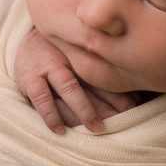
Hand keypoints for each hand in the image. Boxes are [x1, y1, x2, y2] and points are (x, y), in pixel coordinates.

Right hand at [14, 28, 136, 134]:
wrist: (30, 35)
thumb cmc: (66, 49)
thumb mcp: (84, 51)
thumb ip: (103, 67)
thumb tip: (137, 96)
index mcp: (83, 51)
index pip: (104, 73)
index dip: (120, 91)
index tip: (135, 106)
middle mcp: (68, 57)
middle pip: (91, 81)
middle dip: (108, 102)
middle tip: (123, 119)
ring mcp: (47, 67)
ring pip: (69, 89)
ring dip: (84, 109)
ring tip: (96, 128)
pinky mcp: (28, 78)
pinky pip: (41, 97)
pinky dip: (50, 115)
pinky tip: (60, 130)